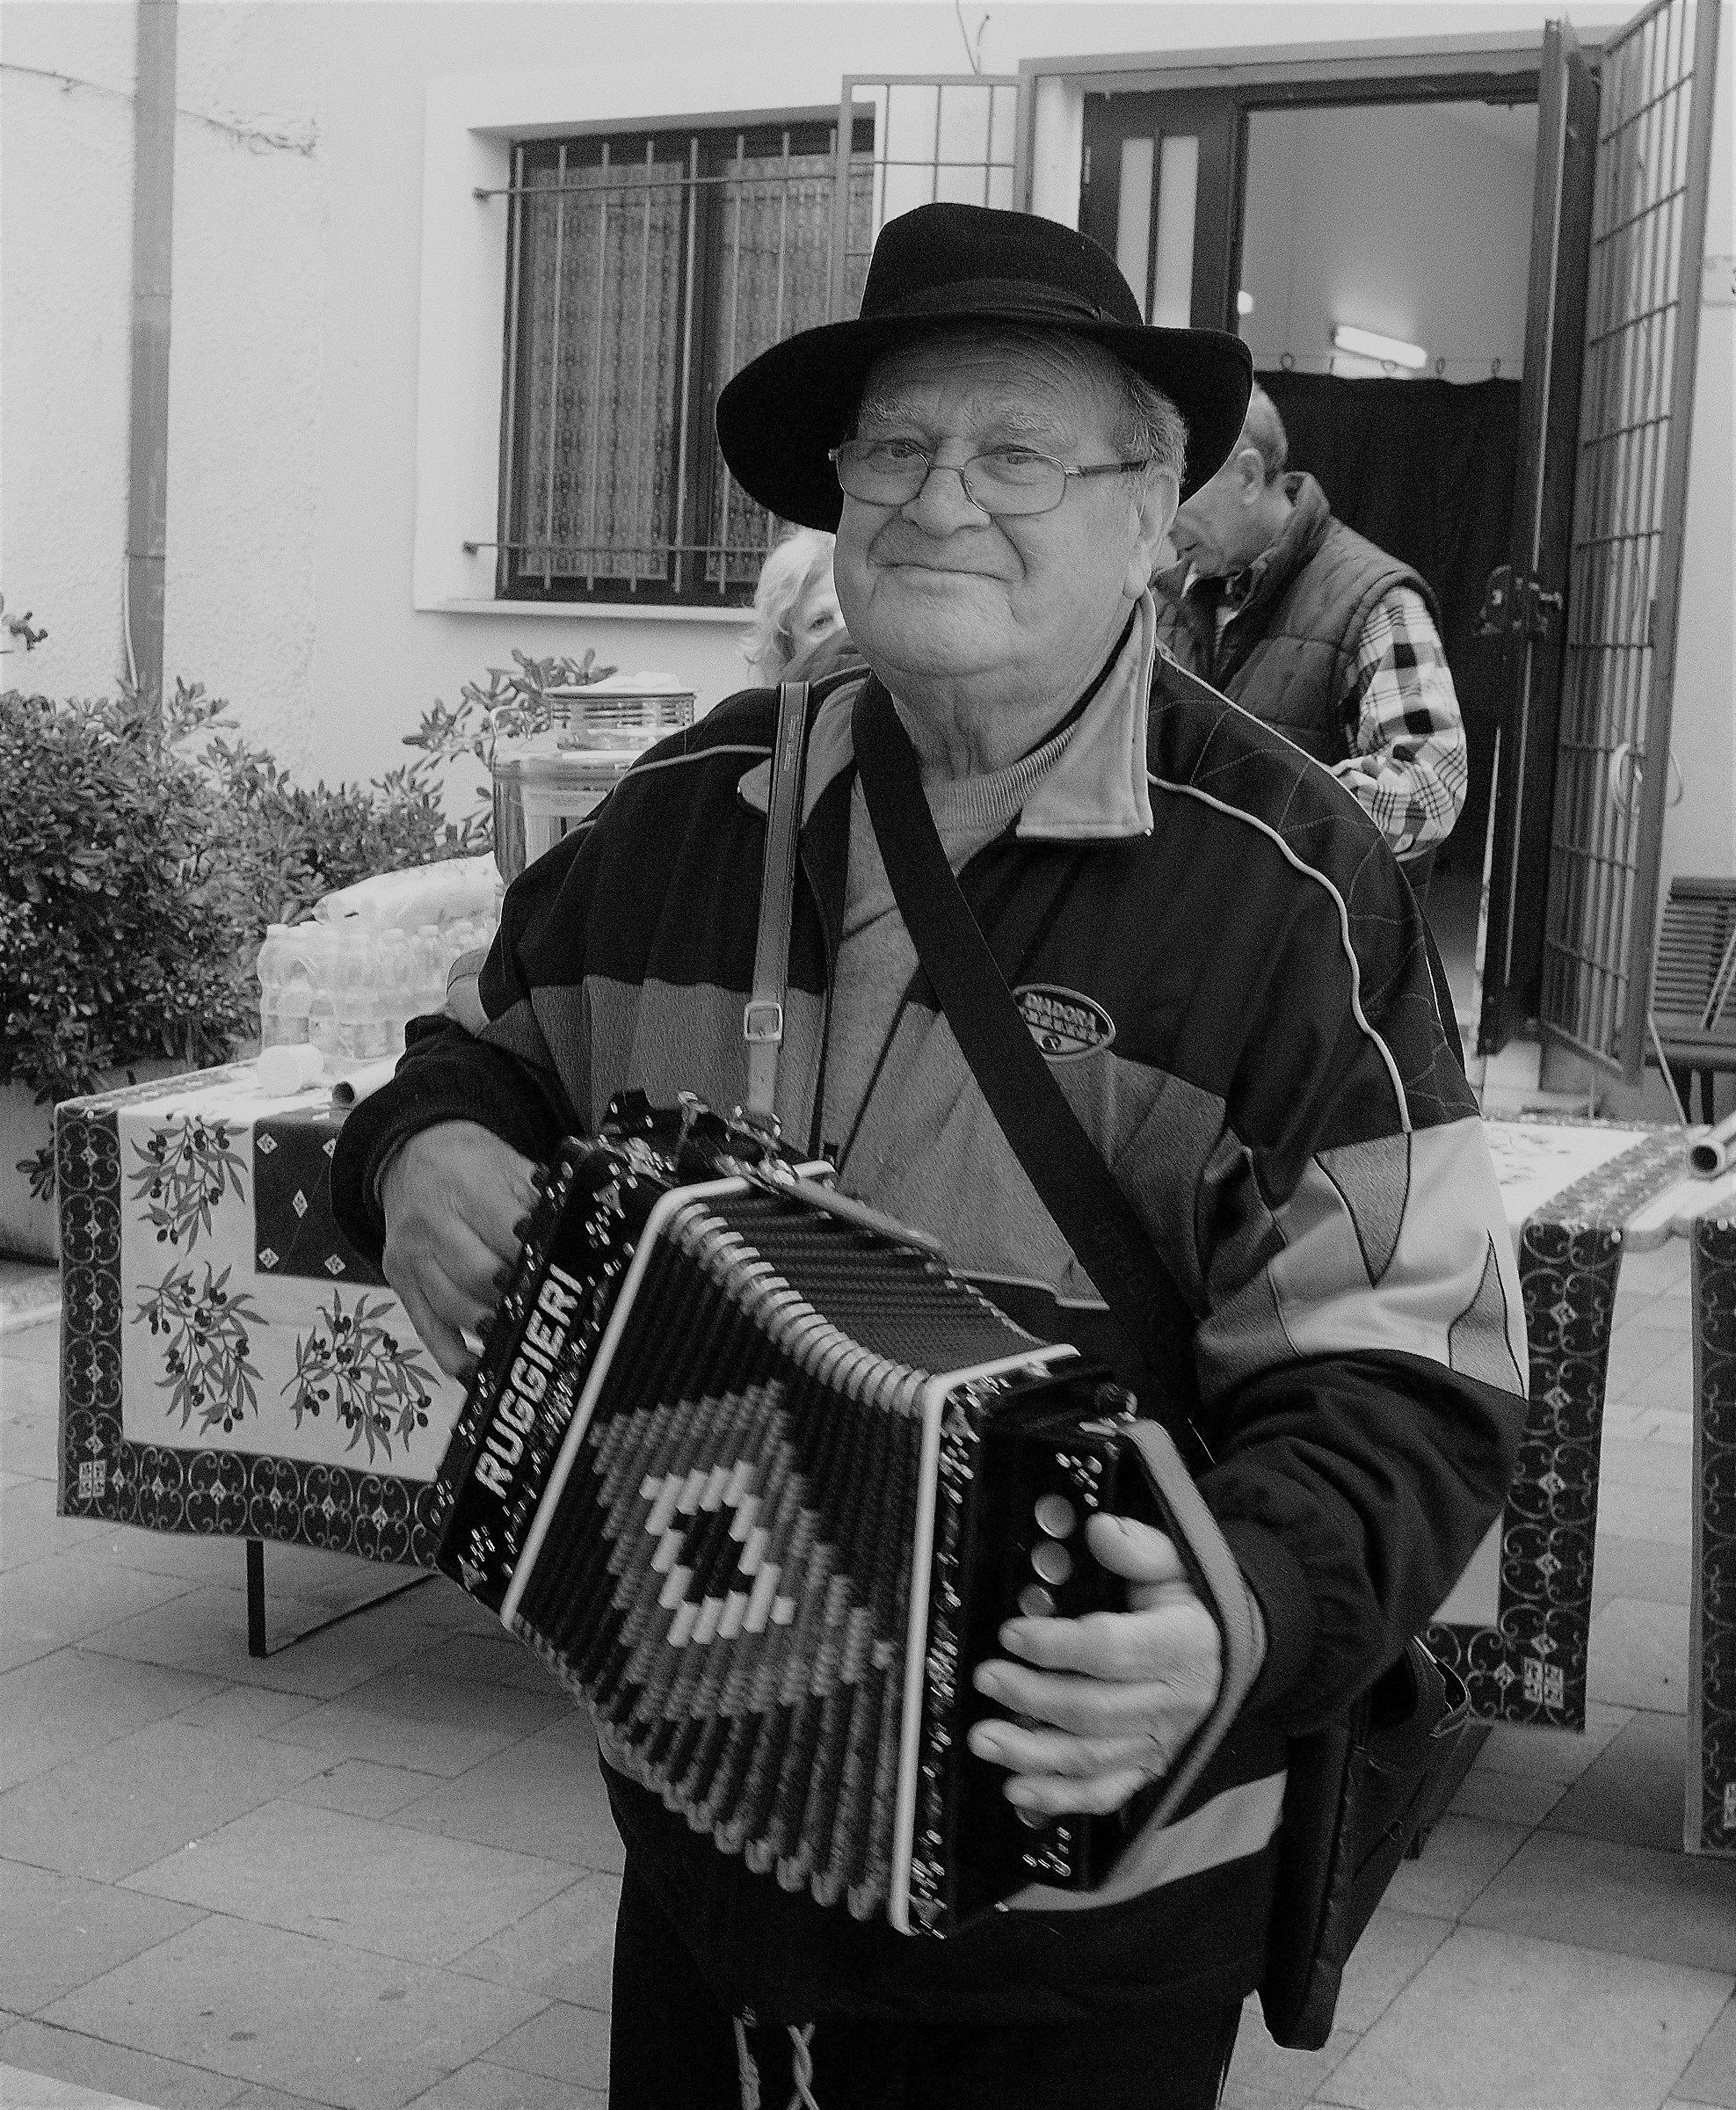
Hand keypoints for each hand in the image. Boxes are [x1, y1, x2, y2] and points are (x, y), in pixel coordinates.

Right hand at [380, 1121, 541, 1379]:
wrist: (410, 1155)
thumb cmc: (469, 1164)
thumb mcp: (509, 1164)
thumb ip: (539, 1198)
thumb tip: (573, 1229)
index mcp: (464, 1187)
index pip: (504, 1231)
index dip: (531, 1256)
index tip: (555, 1269)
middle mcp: (431, 1223)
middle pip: (476, 1273)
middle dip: (513, 1294)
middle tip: (540, 1304)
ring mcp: (411, 1257)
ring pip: (451, 1305)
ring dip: (488, 1327)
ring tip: (515, 1334)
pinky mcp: (400, 1281)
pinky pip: (426, 1327)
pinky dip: (451, 1355)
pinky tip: (478, 1369)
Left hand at [965, 1512, 1222, 1819]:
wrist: (1223, 1653)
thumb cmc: (1187, 1606)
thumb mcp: (1173, 1564)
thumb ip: (1138, 1548)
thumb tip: (1101, 1529)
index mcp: (1181, 1644)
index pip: (1113, 1650)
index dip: (1057, 1645)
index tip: (1012, 1634)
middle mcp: (1172, 1700)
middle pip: (1095, 1709)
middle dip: (1032, 1698)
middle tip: (986, 1679)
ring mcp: (1158, 1740)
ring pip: (1092, 1757)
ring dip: (1032, 1753)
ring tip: (984, 1739)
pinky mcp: (1146, 1768)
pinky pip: (1103, 1793)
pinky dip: (1059, 1797)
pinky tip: (1018, 1790)